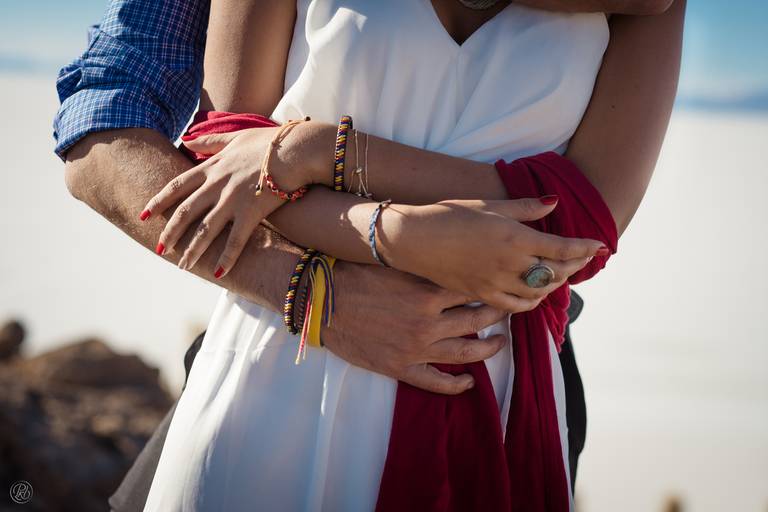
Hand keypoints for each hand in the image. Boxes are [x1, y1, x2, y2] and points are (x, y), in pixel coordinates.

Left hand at [139, 124, 315, 276]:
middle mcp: (217, 185)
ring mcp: (232, 200)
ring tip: (182, 266)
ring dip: (192, 250)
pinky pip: (235, 241)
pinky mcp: (252, 213)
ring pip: (205, 230)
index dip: (159, 201)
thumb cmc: (270, 142)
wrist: (296, 150)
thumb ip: (210, 141)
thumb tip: (187, 138)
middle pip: (186, 212)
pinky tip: (218, 273)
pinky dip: (226, 258)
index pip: (177, 186)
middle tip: (160, 248)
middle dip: (170, 232)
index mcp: (212, 167)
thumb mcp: (235, 136)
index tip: (145, 214)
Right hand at [323, 261, 507, 394]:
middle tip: (509, 311)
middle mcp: (427, 322)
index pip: (473, 290)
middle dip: (497, 315)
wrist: (322, 302)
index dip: (491, 288)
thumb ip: (426, 267)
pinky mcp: (400, 368)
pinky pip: (435, 381)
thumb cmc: (356, 276)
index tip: (502, 284)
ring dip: (488, 348)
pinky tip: (469, 381)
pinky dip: (456, 384)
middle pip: (476, 320)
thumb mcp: (396, 264)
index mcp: (428, 292)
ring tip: (500, 343)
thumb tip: (454, 259)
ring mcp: (416, 347)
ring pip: (464, 352)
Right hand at [379, 198, 606, 311]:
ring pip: (538, 293)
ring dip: (553, 285)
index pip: (562, 248)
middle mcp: (509, 264)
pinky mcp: (481, 295)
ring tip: (558, 275)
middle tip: (582, 258)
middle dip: (574, 265)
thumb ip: (525, 208)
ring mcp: (495, 283)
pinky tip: (532, 292)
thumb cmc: (449, 215)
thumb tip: (554, 203)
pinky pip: (515, 306)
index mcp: (514, 237)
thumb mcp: (488, 205)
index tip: (598, 246)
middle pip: (555, 272)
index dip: (584, 248)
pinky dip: (530, 301)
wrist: (413, 240)